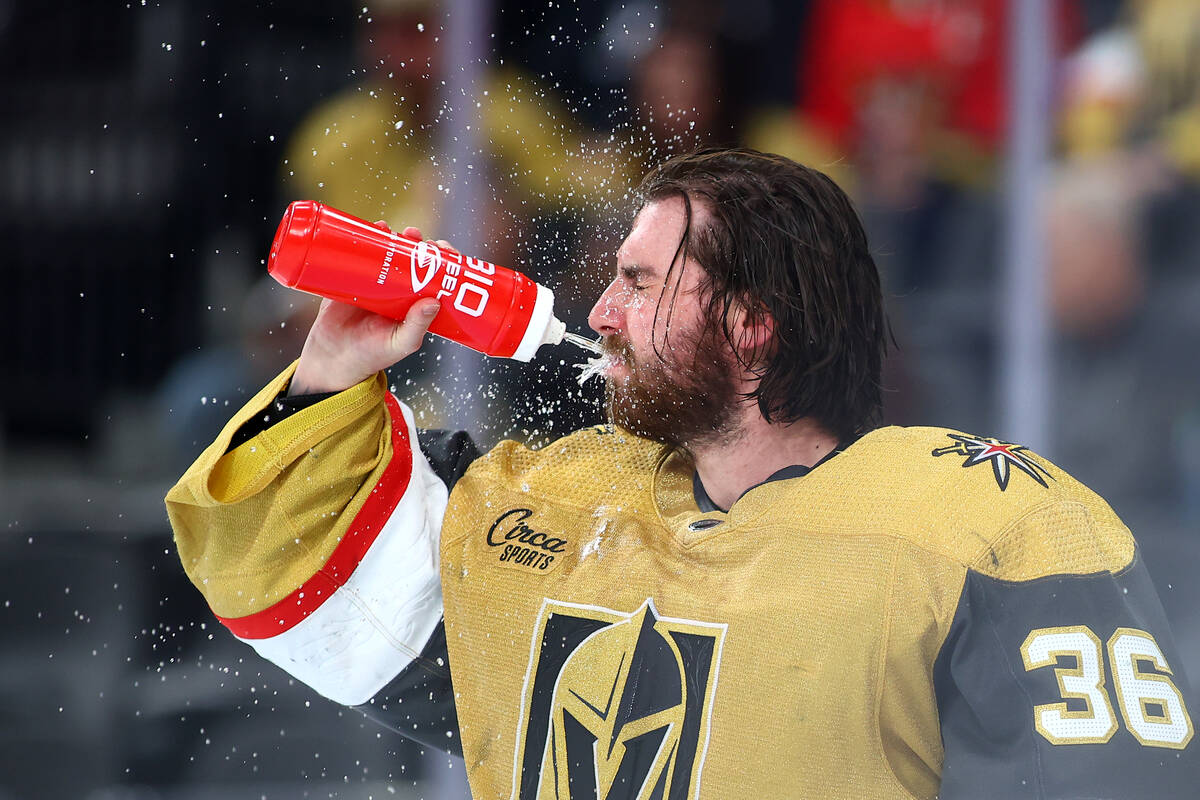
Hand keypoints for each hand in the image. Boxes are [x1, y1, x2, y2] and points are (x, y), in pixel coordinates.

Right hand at [289, 223, 449, 395]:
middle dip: (421, 245)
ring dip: (398, 236)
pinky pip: (360, 252)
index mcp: (415, 302)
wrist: (333, 358)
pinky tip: (376, 227)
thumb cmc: (372, 355)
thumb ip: (417, 326)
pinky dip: (368, 237)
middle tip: (423, 240)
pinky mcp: (350, 276)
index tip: (446, 252)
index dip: (443, 261)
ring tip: (403, 233)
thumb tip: (434, 302)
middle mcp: (398, 288)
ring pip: (389, 251)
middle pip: (413, 258)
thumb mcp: (401, 343)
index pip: (435, 276)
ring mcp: (374, 280)